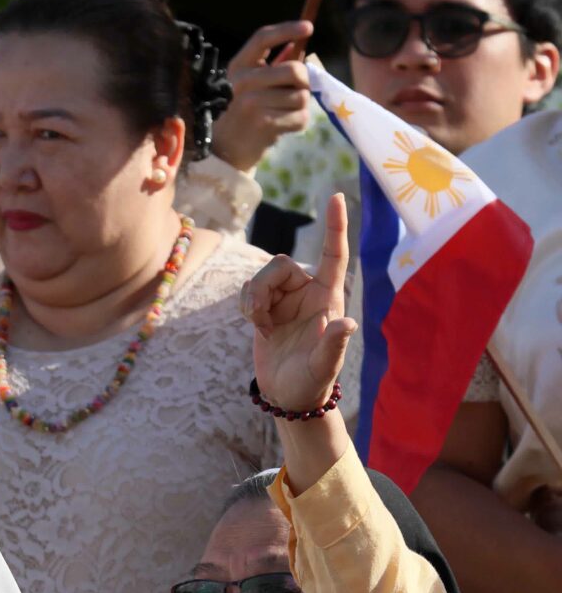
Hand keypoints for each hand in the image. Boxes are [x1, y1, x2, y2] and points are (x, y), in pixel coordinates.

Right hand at [210, 21, 313, 172]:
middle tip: (299, 90)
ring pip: (301, 96)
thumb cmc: (243, 113)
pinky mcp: (263, 123)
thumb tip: (297, 46)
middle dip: (305, 82)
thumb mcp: (249, 85)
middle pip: (294, 70)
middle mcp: (241, 82)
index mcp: (238, 67)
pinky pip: (300, 117)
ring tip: (284, 113)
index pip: (263, 38)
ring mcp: (251, 103)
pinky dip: (298, 123)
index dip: (287, 29)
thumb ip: (272, 67)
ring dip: (300, 106)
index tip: (309, 27)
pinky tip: (284, 127)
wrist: (225, 150)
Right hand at [241, 192, 356, 412]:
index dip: (336, 227)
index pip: (334, 255)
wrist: (287, 395)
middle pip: (281, 265)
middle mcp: (307, 293)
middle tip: (258, 317)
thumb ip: (333, 344)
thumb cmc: (311, 382)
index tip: (337, 197)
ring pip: (261, 277)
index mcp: (328, 298)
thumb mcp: (323, 366)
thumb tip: (346, 323)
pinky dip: (246, 305)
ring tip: (260, 326)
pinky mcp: (265, 308)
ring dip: (253, 299)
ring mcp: (285, 299)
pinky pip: (248, 290)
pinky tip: (256, 326)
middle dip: (264, 286)